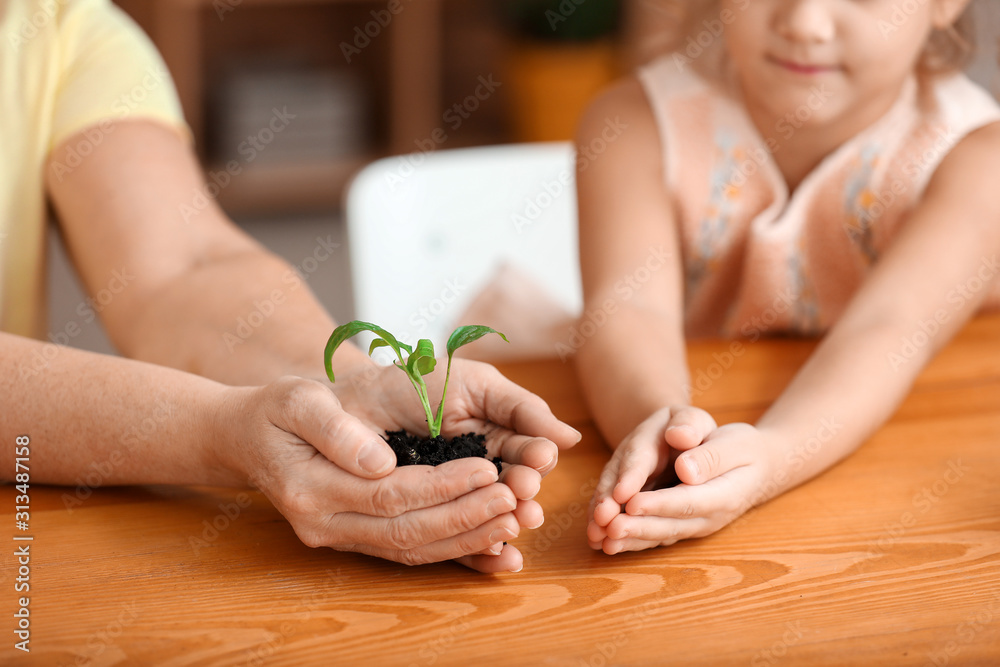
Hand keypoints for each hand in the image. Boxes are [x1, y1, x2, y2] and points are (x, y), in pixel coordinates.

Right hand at [215, 362, 578, 571]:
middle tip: (516, 497)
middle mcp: (325, 525)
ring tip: (514, 518)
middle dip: (466, 516)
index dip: (443, 485)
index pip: (390, 494)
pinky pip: (408, 553)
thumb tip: (380, 459)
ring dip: (467, 538)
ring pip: (412, 549)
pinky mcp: (356, 539)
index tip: (488, 468)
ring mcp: (339, 538)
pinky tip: (491, 542)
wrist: (248, 438)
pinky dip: (452, 550)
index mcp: (311, 489)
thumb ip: (337, 429)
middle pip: (407, 530)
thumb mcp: (297, 401)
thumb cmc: (277, 412)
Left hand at [587, 406, 774, 553]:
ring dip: (631, 539)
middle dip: (638, 526)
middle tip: (609, 527)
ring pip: (660, 535)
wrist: (757, 467)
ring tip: (603, 541)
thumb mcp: (736, 441)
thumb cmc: (744, 449)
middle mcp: (709, 516)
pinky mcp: (681, 526)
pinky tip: (607, 542)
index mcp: (725, 493)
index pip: (689, 500)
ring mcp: (695, 525)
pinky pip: (655, 535)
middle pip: (670, 524)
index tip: (634, 503)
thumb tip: (686, 468)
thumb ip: (711, 455)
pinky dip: (632, 540)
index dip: (660, 503)